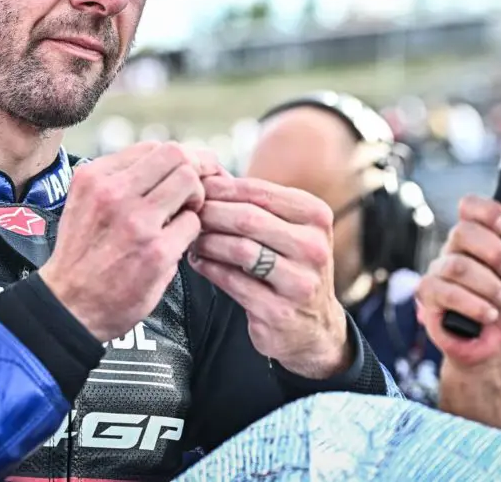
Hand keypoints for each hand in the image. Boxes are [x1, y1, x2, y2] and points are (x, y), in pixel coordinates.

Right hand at [41, 142, 203, 342]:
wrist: (68, 305)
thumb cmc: (82, 255)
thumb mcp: (85, 202)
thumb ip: (117, 179)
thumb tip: (161, 163)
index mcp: (95, 177)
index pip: (152, 147)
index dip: (176, 159)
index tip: (182, 174)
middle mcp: (114, 193)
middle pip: (176, 155)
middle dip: (190, 172)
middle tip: (187, 196)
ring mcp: (137, 222)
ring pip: (188, 181)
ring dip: (194, 199)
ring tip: (181, 217)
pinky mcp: (156, 252)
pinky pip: (192, 223)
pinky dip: (189, 232)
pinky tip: (174, 243)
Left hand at [188, 176, 350, 378]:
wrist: (314, 325)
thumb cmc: (290, 265)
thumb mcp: (287, 228)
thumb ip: (255, 203)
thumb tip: (207, 173)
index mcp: (315, 216)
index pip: (260, 192)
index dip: (222, 188)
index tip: (195, 187)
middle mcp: (313, 247)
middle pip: (248, 218)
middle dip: (210, 212)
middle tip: (185, 211)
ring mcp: (299, 282)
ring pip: (240, 249)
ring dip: (207, 241)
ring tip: (189, 237)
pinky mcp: (280, 311)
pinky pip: (233, 282)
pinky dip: (210, 268)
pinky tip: (198, 261)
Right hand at [415, 192, 500, 370]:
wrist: (498, 350)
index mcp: (476, 240)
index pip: (469, 206)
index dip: (488, 211)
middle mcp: (454, 251)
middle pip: (462, 231)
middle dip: (493, 253)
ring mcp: (438, 272)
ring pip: (457, 265)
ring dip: (488, 286)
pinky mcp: (428, 296)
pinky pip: (444, 290)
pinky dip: (473, 304)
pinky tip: (486, 315)